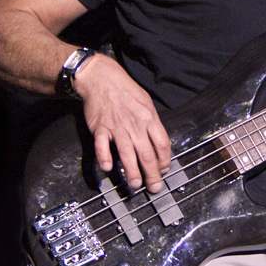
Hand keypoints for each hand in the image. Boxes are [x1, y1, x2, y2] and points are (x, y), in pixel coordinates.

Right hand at [76, 53, 171, 193]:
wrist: (102, 78)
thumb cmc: (125, 91)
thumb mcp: (145, 103)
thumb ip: (152, 123)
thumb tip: (159, 144)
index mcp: (149, 118)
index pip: (162, 144)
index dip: (165, 160)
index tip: (164, 170)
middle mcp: (135, 124)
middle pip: (147, 154)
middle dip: (152, 174)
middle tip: (154, 187)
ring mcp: (116, 126)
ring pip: (127, 153)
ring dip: (132, 171)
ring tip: (135, 184)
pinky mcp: (100, 127)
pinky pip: (102, 145)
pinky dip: (104, 157)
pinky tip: (107, 167)